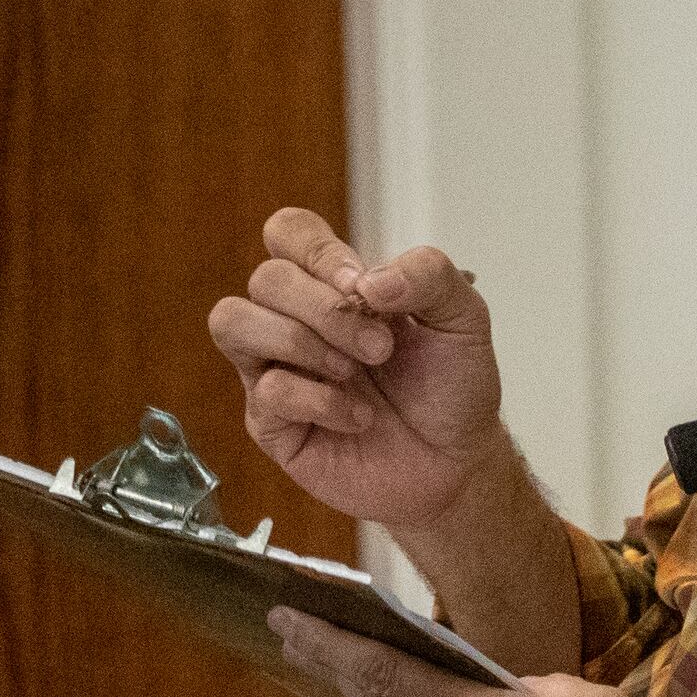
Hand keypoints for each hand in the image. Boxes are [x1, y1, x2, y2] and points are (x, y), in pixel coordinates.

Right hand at [209, 209, 509, 532]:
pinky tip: (358, 416)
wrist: (457, 463)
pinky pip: (266, 390)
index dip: (318, 251)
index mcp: (335, 285)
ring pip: (232, 320)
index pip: (290, 233)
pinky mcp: (270, 420)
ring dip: (300, 341)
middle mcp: (296, 319)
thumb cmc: (452, 388)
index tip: (364, 288)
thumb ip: (429, 276)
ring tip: (354, 373)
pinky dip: (321, 401)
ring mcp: (276, 367)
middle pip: (267, 278)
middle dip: (327, 310)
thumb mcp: (464, 319)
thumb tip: (367, 280)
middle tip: (381, 348)